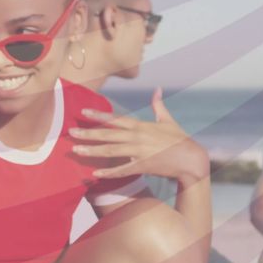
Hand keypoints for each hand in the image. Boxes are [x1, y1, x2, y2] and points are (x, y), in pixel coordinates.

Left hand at [70, 88, 208, 182]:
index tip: (83, 113)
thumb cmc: (180, 139)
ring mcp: (139, 151)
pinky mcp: (143, 166)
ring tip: (76, 150)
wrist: (191, 159)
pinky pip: (122, 170)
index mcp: (141, 125)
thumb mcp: (168, 120)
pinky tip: (94, 173)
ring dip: (92, 151)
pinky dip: (108, 172)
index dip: (98, 115)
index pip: (115, 119)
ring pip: (111, 151)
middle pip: (108, 135)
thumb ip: (158, 104)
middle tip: (70, 133)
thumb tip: (157, 89)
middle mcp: (137, 137)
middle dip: (88, 133)